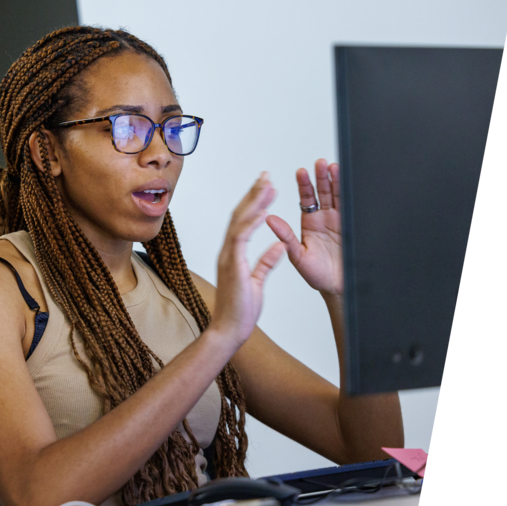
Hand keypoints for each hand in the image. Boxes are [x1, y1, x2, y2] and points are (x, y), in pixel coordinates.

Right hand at [211, 172, 286, 347]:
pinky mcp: (233, 264)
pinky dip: (252, 222)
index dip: (254, 203)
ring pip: (240, 221)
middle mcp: (228, 251)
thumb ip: (266, 262)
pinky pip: (242, 238)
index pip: (243, 222)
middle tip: (265, 176)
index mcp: (233, 255)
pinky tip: (264, 210)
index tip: (265, 188)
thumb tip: (278, 247)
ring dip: (254, 201)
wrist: (229, 329)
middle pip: (239, 215)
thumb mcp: (258, 282)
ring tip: (268, 185)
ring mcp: (228, 256)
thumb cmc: (241, 310)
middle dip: (253, 194)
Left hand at [266, 159, 342, 296]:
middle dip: (322, 177)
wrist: (339, 289)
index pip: (306, 198)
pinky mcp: (353, 227)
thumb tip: (269, 219)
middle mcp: (325, 219)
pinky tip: (348, 181)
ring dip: (336, 181)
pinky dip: (350, 194)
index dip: (304, 184)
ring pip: (338, 196)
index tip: (301, 171)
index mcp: (310, 223)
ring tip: (333, 167)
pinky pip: (351, 207)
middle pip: (324, 192)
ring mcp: (340, 222)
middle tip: (319, 163)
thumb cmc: (317, 276)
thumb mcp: (297, 256)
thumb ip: (285, 236)